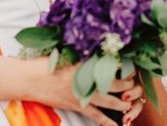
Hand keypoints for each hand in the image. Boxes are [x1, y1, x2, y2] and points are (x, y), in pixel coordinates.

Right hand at [27, 58, 143, 125]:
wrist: (31, 78)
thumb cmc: (48, 62)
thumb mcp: (68, 52)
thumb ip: (85, 52)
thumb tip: (100, 49)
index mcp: (87, 64)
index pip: (113, 64)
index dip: (126, 66)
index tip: (133, 66)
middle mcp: (88, 79)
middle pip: (116, 84)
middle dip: (129, 86)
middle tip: (135, 86)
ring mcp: (83, 94)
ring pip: (110, 101)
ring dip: (123, 103)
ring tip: (131, 104)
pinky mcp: (77, 105)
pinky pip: (96, 116)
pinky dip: (107, 121)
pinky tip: (116, 125)